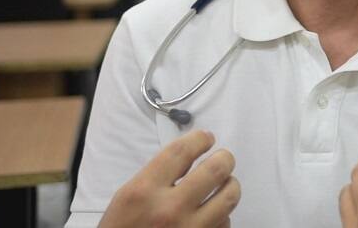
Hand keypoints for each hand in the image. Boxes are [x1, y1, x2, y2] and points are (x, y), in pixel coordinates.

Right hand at [99, 129, 240, 227]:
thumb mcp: (127, 197)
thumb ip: (157, 175)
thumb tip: (191, 157)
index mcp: (144, 191)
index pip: (181, 151)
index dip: (200, 139)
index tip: (206, 138)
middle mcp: (169, 209)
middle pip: (215, 169)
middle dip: (225, 158)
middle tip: (223, 159)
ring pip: (229, 197)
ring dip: (230, 186)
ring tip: (224, 184)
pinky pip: (225, 224)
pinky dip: (223, 216)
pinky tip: (214, 214)